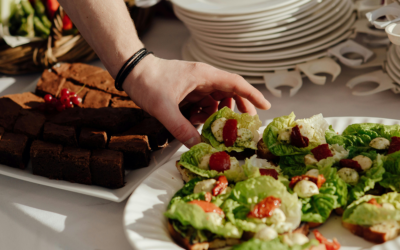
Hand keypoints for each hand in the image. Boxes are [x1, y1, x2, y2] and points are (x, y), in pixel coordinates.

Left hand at [123, 54, 270, 147]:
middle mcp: (203, 78)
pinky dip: (203, 114)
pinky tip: (194, 122)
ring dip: (217, 114)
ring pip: (217, 100)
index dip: (252, 94)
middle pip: (230, 92)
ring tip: (214, 127)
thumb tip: (198, 146)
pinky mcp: (189, 90)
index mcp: (203, 76)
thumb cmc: (148, 82)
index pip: (235, 83)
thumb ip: (181, 128)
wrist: (132, 71)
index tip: (266, 106)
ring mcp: (196, 84)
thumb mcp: (164, 108)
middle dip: (238, 108)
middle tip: (244, 126)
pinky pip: (204, 103)